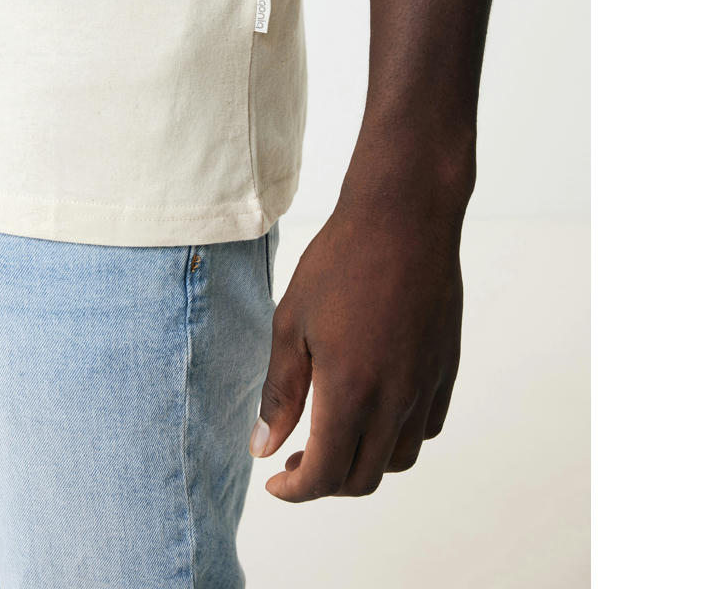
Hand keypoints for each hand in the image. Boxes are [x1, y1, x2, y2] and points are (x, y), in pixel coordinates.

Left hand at [249, 202, 463, 501]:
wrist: (404, 218)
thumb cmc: (339, 262)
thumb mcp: (291, 322)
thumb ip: (280, 392)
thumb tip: (264, 447)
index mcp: (350, 391)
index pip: (326, 476)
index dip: (296, 491)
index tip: (275, 483)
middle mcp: (395, 398)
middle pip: (364, 478)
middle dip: (325, 483)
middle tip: (297, 461)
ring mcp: (427, 384)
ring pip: (399, 458)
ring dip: (364, 462)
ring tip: (335, 436)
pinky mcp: (446, 366)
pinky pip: (426, 426)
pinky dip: (397, 435)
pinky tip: (375, 408)